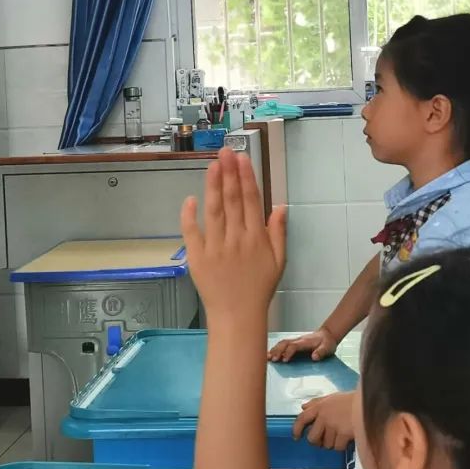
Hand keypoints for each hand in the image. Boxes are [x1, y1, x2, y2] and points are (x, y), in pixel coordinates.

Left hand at [181, 146, 287, 323]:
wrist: (237, 317)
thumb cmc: (259, 289)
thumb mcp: (278, 261)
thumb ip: (278, 233)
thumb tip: (280, 206)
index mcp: (256, 238)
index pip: (250, 201)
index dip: (246, 178)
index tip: (242, 158)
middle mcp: (236, 238)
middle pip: (231, 200)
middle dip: (228, 173)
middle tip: (225, 151)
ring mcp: (215, 247)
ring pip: (213, 210)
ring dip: (212, 185)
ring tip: (212, 164)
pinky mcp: (197, 257)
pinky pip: (191, 233)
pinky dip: (189, 215)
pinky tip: (191, 198)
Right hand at [268, 327, 337, 361]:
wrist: (327, 335)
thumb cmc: (327, 343)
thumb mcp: (328, 348)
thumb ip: (321, 352)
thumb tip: (314, 357)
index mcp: (305, 342)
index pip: (294, 346)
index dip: (288, 352)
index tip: (284, 360)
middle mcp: (298, 340)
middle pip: (285, 343)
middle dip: (278, 351)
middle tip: (272, 359)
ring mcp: (295, 340)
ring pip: (282, 343)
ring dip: (274, 349)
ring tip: (268, 357)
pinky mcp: (294, 343)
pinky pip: (283, 344)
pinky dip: (276, 348)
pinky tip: (270, 353)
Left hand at [292, 390, 355, 449]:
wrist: (367, 402)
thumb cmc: (349, 400)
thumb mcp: (331, 397)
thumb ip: (316, 402)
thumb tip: (303, 407)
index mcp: (319, 407)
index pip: (302, 419)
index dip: (296, 429)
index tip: (296, 437)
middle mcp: (324, 417)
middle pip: (312, 438)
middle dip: (317, 442)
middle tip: (323, 440)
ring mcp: (333, 425)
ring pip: (326, 444)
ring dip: (332, 443)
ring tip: (339, 436)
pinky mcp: (343, 433)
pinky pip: (337, 447)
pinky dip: (341, 446)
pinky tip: (346, 439)